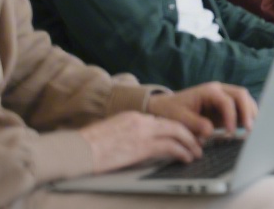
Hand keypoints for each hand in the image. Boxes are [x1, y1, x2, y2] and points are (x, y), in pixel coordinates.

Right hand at [78, 112, 203, 173]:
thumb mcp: (110, 132)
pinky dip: (182, 152)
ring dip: (190, 144)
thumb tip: (135, 142)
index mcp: (132, 116)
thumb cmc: (86, 146)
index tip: (184, 135)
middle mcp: (141, 121)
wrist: (77, 149)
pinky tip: (187, 158)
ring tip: (196, 152)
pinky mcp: (142, 146)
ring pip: (177, 134)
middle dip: (188, 134)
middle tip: (197, 142)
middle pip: (174, 123)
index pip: (161, 120)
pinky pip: (170, 147)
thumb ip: (127, 133)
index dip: (176, 128)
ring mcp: (143, 132)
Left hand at [146, 82, 255, 138]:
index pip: (226, 101)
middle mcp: (219, 90)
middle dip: (247, 111)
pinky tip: (247, 128)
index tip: (231, 133)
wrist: (166, 106)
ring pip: (245, 99)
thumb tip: (210, 132)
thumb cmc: (171, 111)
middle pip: (241, 95)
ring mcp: (224, 96)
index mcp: (208, 91)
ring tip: (251, 130)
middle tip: (249, 129)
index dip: (231, 116)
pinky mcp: (226, 105)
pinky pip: (241, 107)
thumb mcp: (179, 119)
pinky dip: (246, 115)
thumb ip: (195, 124)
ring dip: (250, 113)